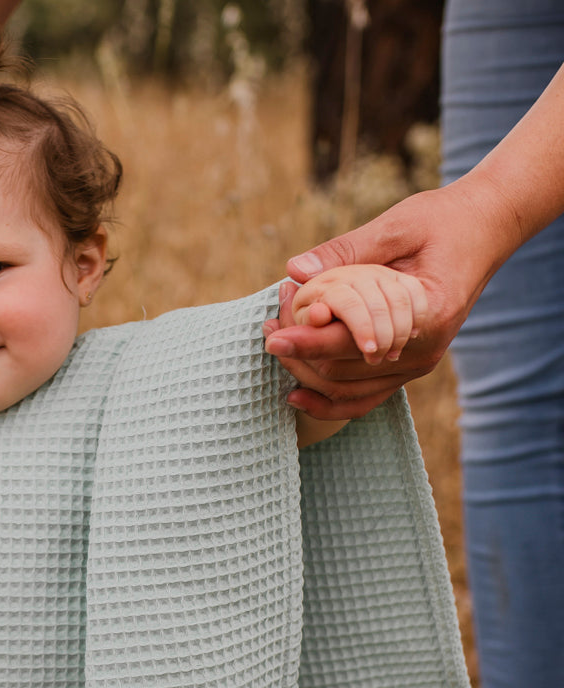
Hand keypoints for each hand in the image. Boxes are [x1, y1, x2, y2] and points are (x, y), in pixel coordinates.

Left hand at [263, 183, 505, 419]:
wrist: (485, 230)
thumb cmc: (441, 221)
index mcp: (428, 313)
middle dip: (298, 351)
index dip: (309, 340)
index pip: (354, 339)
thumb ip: (346, 250)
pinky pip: (363, 397)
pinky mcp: (408, 368)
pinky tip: (295, 393)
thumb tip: (295, 270)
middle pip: (342, 370)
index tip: (273, 336)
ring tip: (274, 335)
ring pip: (346, 389)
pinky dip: (328, 399)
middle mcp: (425, 350)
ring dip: (304, 369)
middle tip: (268, 322)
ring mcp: (417, 364)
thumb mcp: (396, 226)